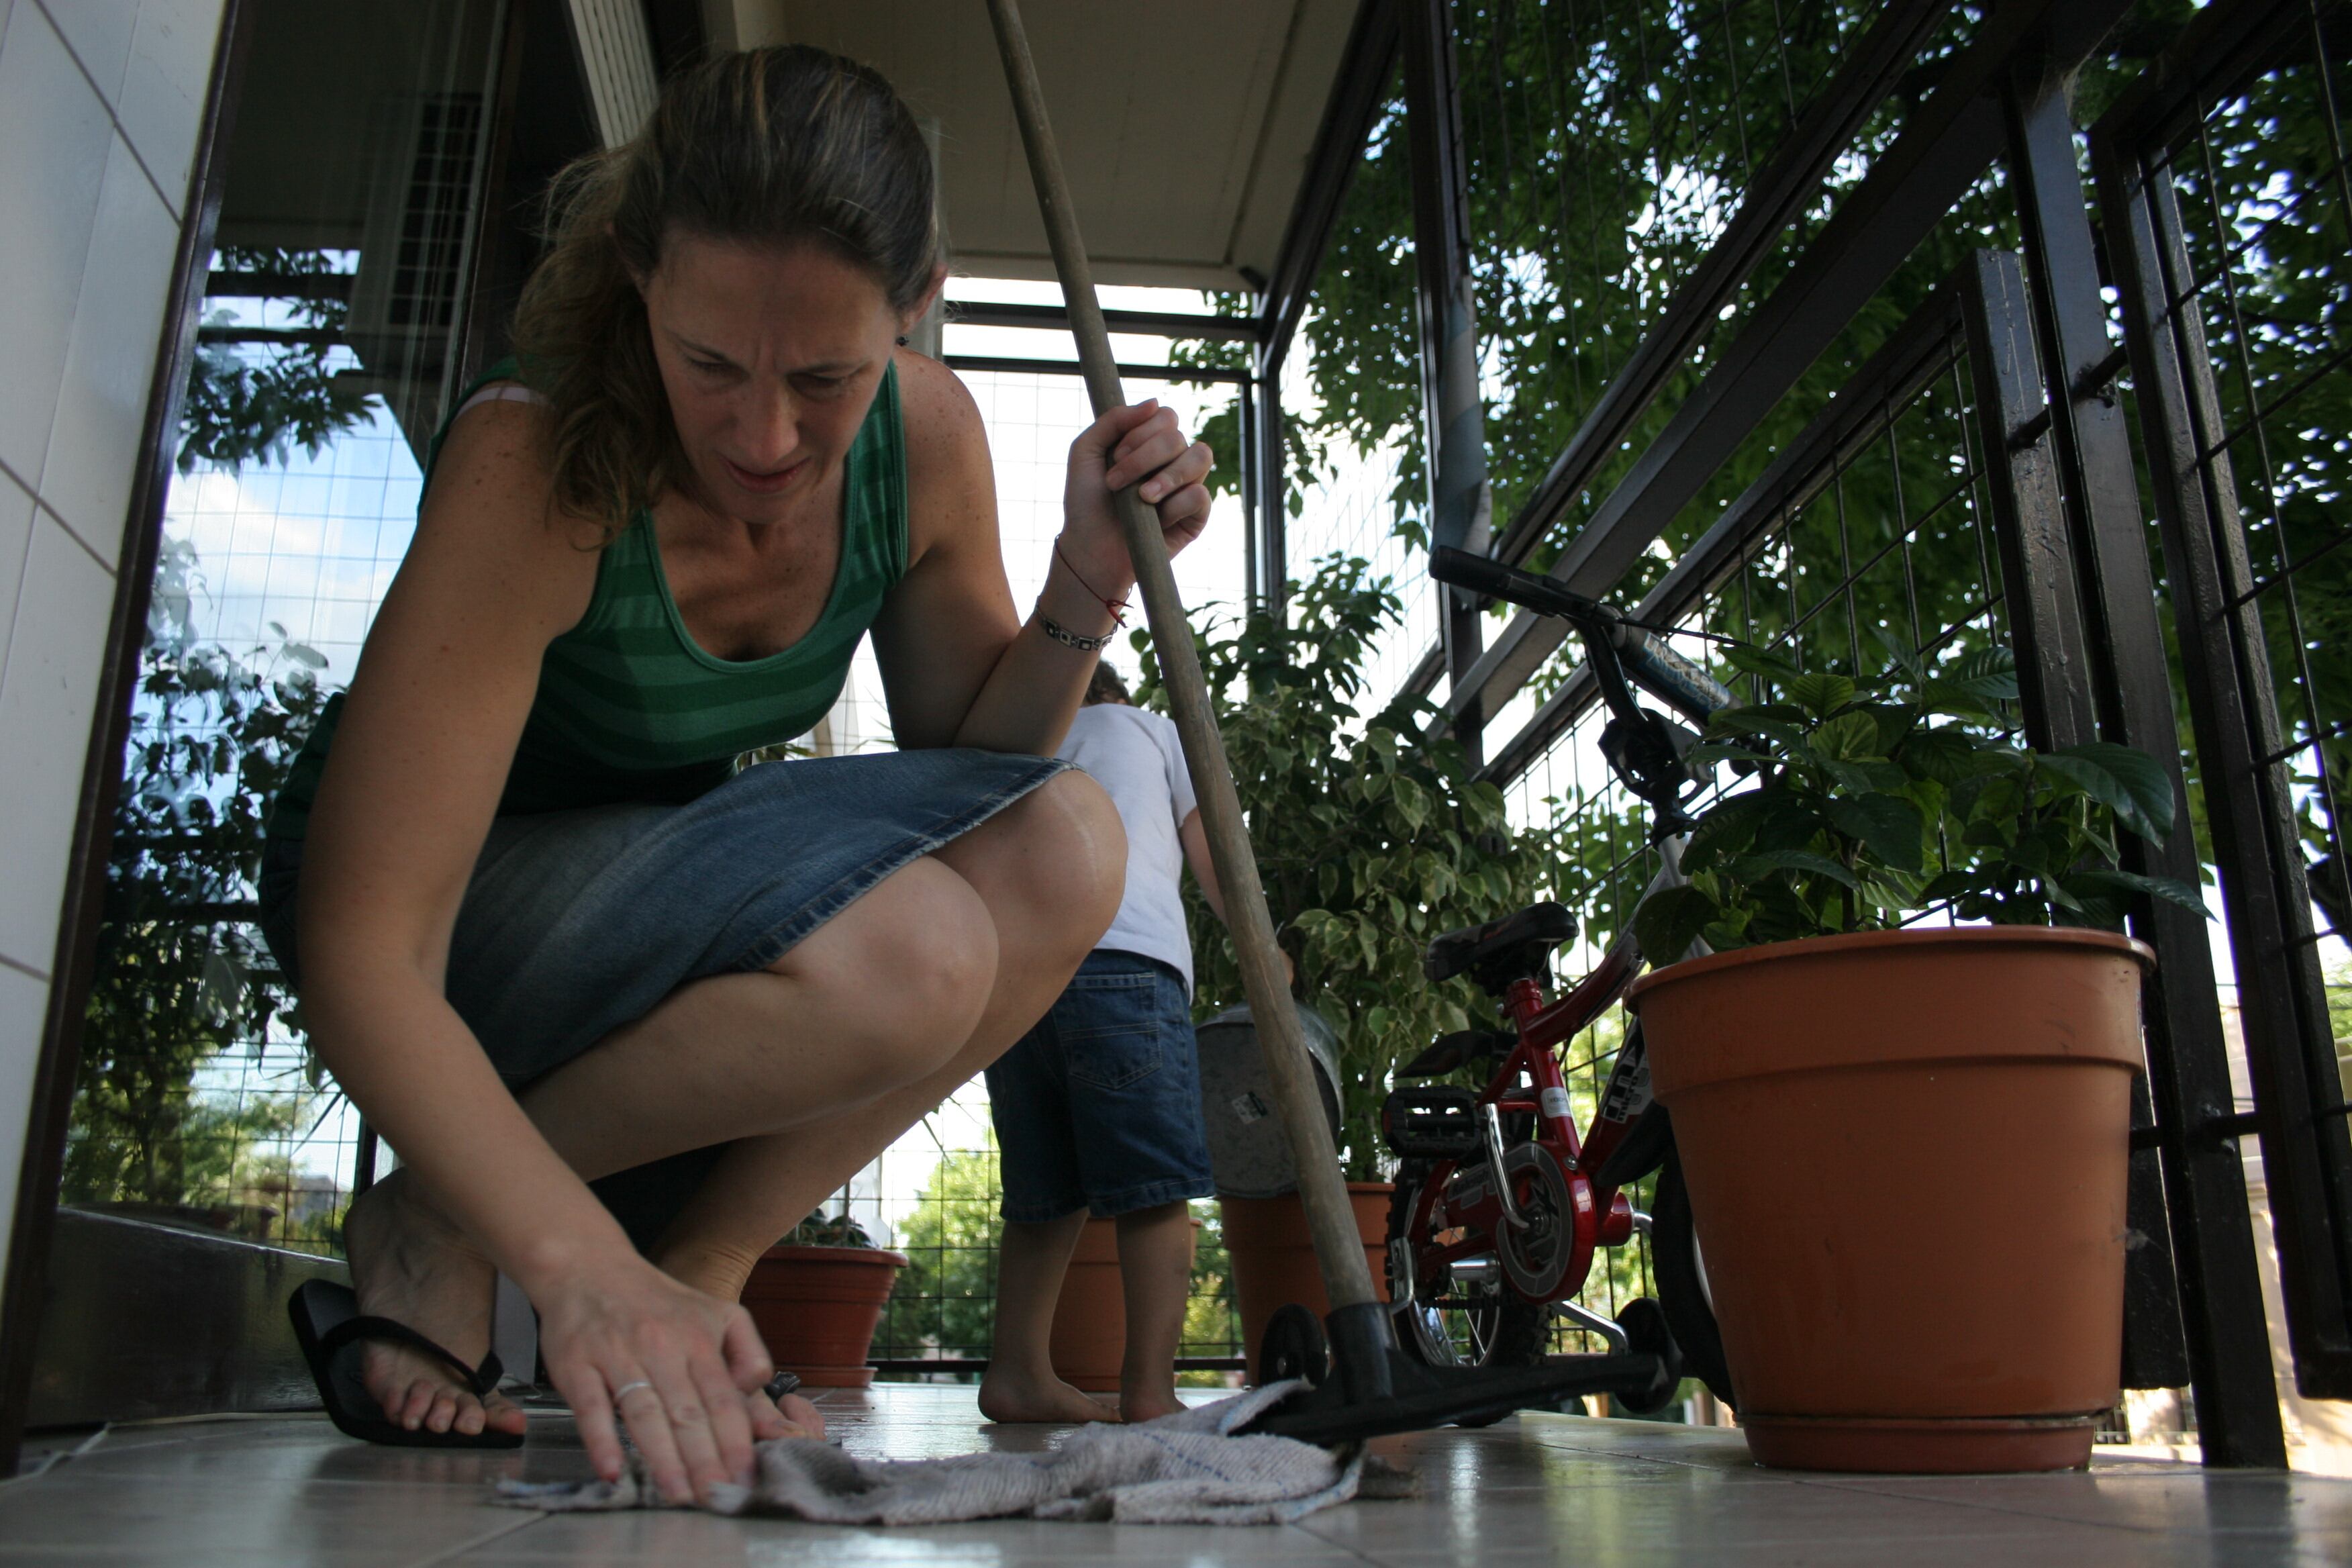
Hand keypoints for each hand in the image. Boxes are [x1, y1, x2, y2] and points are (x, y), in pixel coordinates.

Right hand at [535, 1250, 778, 1505]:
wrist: (589, 1268)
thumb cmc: (656, 1301)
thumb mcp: (718, 1311)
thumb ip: (747, 1350)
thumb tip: (758, 1389)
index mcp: (698, 1338)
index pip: (722, 1397)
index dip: (734, 1439)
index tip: (745, 1475)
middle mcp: (661, 1346)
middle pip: (687, 1411)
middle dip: (705, 1459)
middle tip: (716, 1496)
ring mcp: (617, 1355)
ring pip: (645, 1412)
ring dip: (662, 1457)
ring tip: (677, 1493)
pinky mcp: (577, 1365)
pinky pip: (591, 1406)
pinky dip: (601, 1439)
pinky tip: (613, 1468)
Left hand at [1060, 400, 1214, 594]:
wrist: (1090, 549)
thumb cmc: (1086, 502)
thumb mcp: (1086, 452)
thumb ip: (1113, 420)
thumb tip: (1154, 402)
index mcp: (1149, 444)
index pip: (1166, 417)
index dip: (1142, 432)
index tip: (1116, 455)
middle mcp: (1171, 461)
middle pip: (1178, 436)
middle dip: (1144, 457)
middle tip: (1117, 481)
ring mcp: (1186, 487)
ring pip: (1200, 457)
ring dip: (1167, 475)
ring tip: (1143, 498)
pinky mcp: (1195, 517)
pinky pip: (1200, 495)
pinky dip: (1176, 504)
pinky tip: (1157, 519)